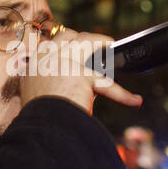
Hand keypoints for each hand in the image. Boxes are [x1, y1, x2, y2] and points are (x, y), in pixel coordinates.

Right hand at [15, 28, 142, 114]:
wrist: (40, 131)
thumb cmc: (38, 119)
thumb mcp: (34, 96)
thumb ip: (46, 85)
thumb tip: (65, 86)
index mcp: (32, 66)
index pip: (49, 45)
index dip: (65, 44)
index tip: (74, 46)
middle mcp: (45, 60)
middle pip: (68, 37)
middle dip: (83, 38)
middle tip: (96, 44)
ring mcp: (64, 64)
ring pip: (86, 42)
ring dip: (101, 41)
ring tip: (111, 45)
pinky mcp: (83, 77)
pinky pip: (109, 86)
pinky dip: (124, 96)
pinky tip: (135, 101)